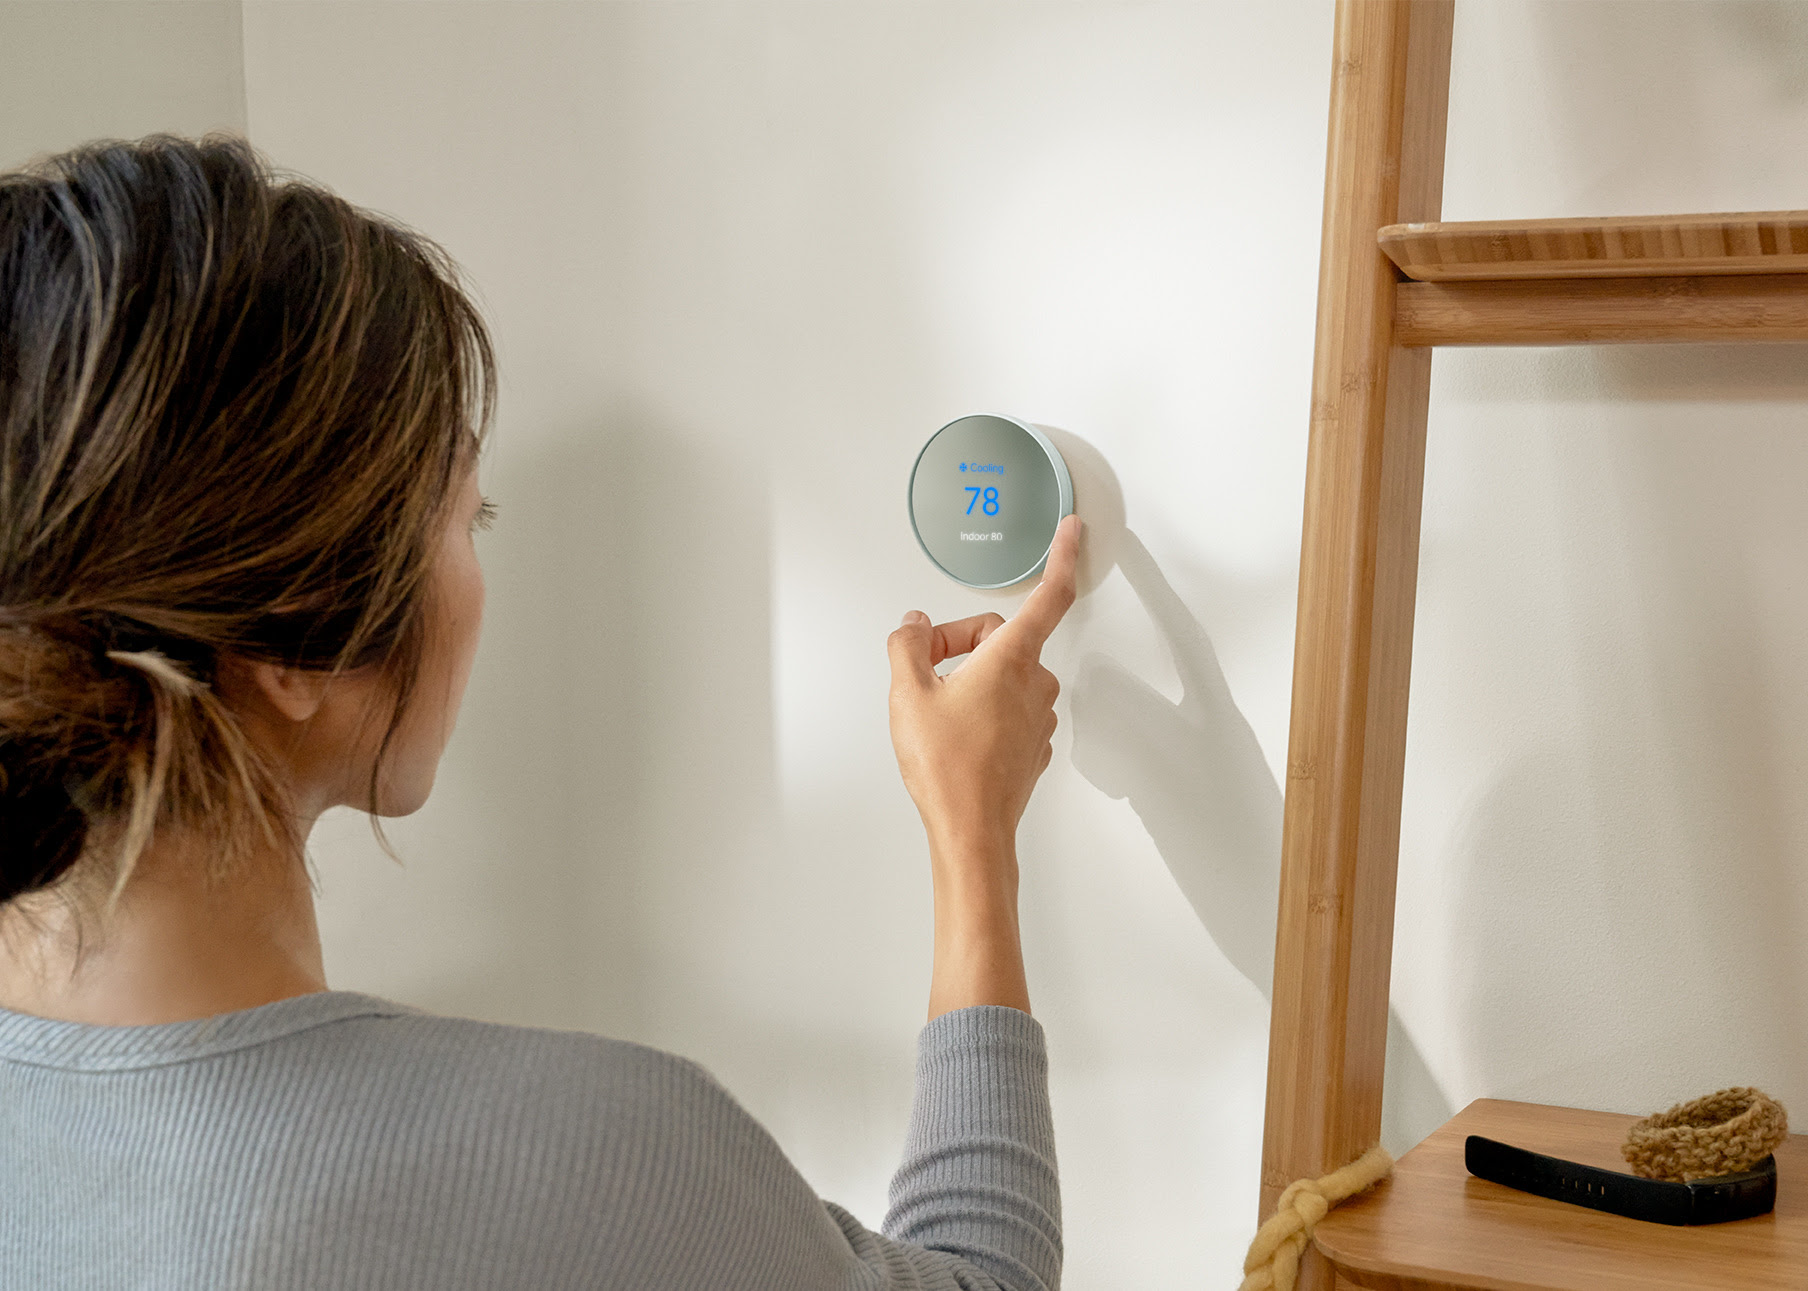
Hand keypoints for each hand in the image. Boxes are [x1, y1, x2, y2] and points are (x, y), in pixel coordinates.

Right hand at [886, 515, 1080, 1016]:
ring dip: (970, 681)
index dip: (1063, 557)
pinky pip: (1006, 709)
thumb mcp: (906, 693)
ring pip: (1003, 676)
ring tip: (934, 712)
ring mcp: (1038, 719)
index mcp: (1010, 659)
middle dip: (961, 645)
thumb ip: (907, 645)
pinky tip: (952, 735)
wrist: (970, 833)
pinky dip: (980, 710)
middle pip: (1001, 640)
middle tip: (923, 674)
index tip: (1075, 530)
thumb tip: (913, 625)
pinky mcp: (1033, 747)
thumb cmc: (946, 769)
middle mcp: (1035, 685)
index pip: (1048, 596)